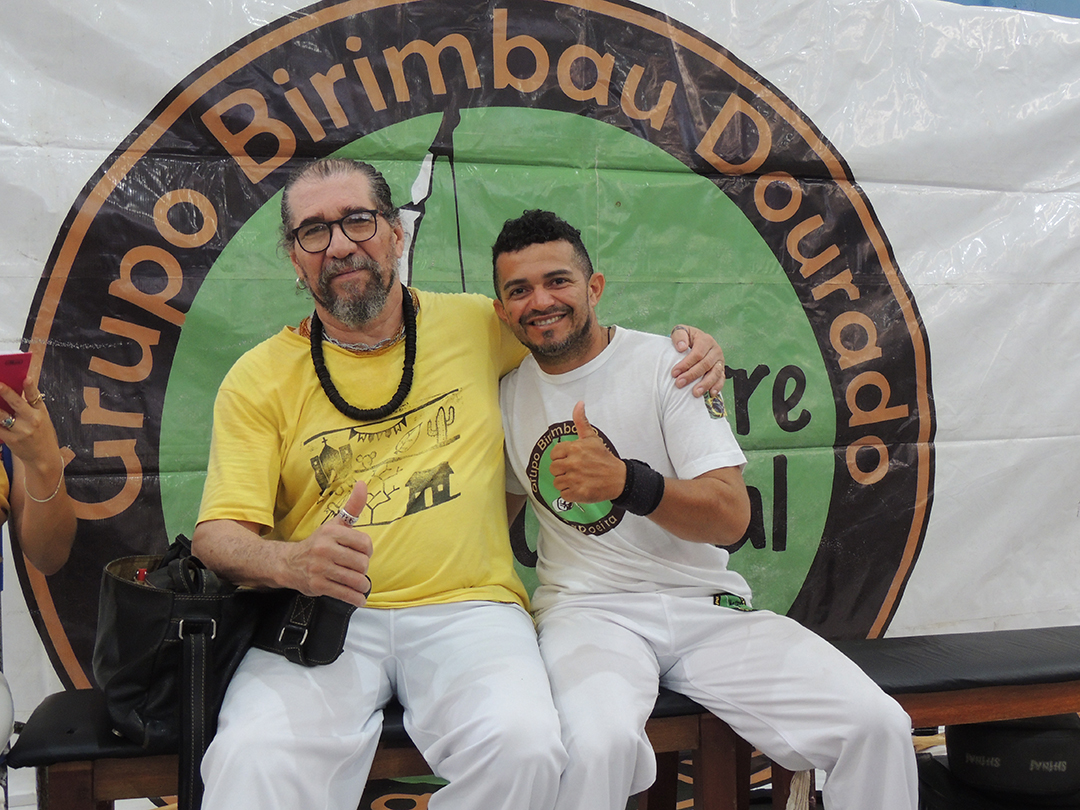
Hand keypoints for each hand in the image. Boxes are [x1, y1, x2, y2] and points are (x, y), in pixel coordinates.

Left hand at [0, 370, 64, 485]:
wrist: (43, 458)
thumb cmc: (43, 435)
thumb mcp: (43, 419)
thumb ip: (31, 406)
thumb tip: (13, 393)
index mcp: (41, 412)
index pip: (35, 397)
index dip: (31, 387)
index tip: (26, 378)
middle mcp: (32, 420)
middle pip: (16, 403)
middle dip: (5, 392)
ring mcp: (21, 431)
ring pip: (1, 415)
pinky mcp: (11, 439)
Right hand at [284, 481, 373, 606]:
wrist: (288, 563)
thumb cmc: (318, 543)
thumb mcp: (334, 524)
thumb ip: (352, 507)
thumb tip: (362, 484)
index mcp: (331, 532)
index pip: (365, 543)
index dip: (367, 551)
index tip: (362, 554)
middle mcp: (325, 549)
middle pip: (362, 563)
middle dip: (363, 569)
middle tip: (357, 570)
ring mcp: (320, 568)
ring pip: (355, 580)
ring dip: (362, 585)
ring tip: (360, 584)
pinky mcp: (318, 585)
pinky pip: (345, 594)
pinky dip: (356, 598)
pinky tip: (358, 597)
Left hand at [548, 402, 625, 503]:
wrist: (618, 478)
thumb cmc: (604, 458)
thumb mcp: (592, 438)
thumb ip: (581, 421)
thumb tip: (579, 404)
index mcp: (574, 448)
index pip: (554, 454)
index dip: (561, 457)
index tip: (570, 459)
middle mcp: (573, 463)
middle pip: (554, 469)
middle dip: (563, 470)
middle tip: (575, 470)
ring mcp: (574, 479)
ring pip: (557, 482)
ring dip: (566, 482)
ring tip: (577, 479)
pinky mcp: (577, 493)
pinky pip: (563, 494)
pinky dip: (570, 493)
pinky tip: (579, 488)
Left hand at [670, 325, 724, 396]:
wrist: (696, 340)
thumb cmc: (687, 338)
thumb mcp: (681, 331)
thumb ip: (679, 336)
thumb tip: (681, 347)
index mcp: (706, 340)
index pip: (697, 354)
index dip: (685, 364)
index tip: (674, 373)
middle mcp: (715, 350)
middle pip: (705, 365)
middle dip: (691, 375)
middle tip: (679, 384)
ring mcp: (719, 360)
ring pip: (715, 373)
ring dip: (705, 384)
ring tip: (695, 393)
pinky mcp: (721, 369)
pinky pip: (721, 379)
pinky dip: (717, 386)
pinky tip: (711, 393)